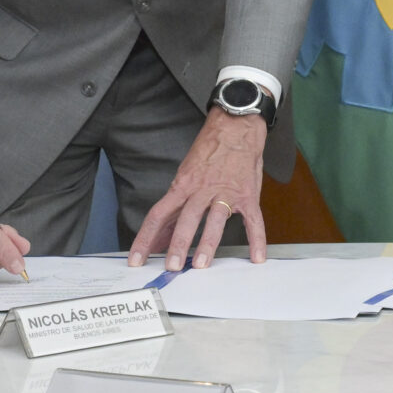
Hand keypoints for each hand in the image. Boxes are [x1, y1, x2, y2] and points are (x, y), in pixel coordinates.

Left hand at [131, 109, 266, 271]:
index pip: (158, 215)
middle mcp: (202, 190)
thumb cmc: (209, 150)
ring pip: (215, 220)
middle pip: (186, 219)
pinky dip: (256, 240)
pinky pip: (253, 221)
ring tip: (201, 263)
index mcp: (183, 185)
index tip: (136, 259)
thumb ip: (175, 205)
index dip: (145, 239)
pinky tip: (256, 258)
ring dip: (207, 243)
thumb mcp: (185, 174)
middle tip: (171, 266)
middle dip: (177, 244)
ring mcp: (225, 193)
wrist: (235, 126)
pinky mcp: (247, 195)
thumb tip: (159, 233)